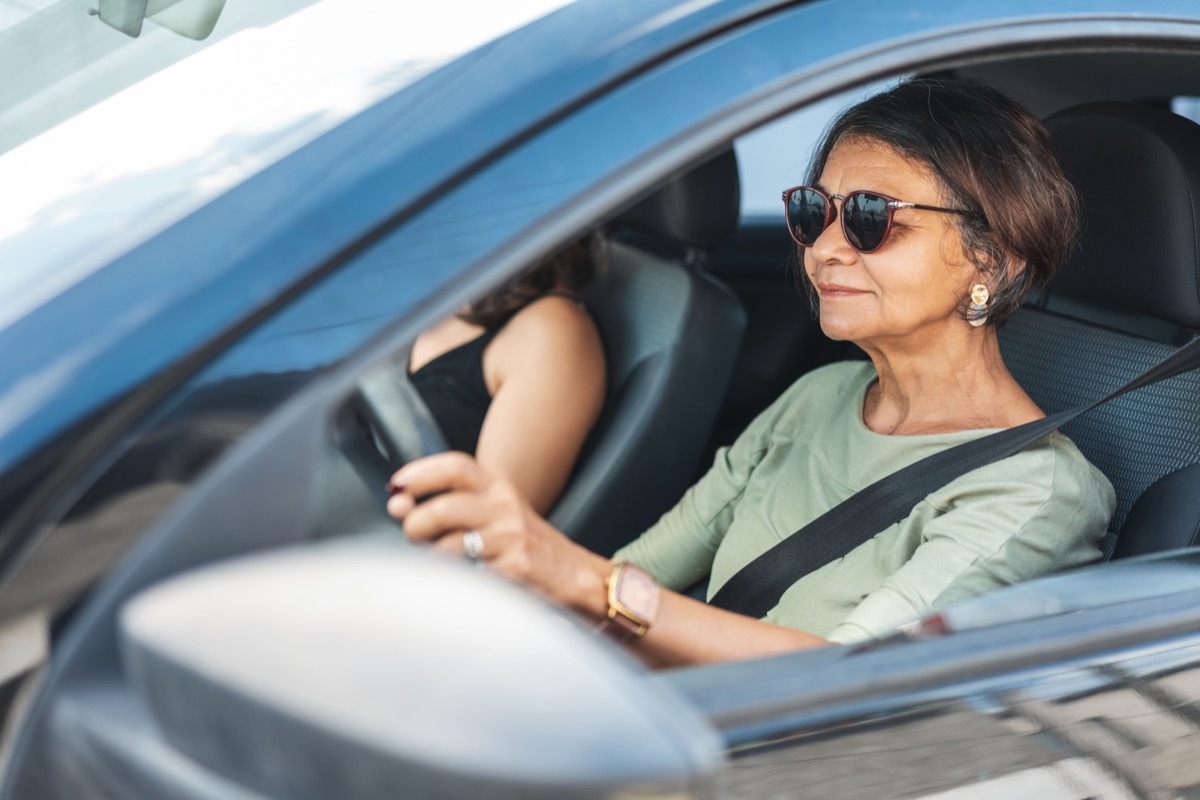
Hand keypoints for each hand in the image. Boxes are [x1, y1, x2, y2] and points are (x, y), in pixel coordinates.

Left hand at [386, 452, 609, 614]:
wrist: (576, 576)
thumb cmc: (524, 545)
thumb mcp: (494, 511)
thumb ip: (448, 505)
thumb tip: (397, 504)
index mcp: (498, 485)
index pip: (455, 467)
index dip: (420, 474)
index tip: (397, 488)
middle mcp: (506, 505)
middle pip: (444, 507)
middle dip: (416, 525)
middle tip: (412, 535)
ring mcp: (512, 537)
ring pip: (449, 546)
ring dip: (430, 559)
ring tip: (435, 564)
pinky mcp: (516, 569)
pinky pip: (467, 576)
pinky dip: (454, 582)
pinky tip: (460, 584)